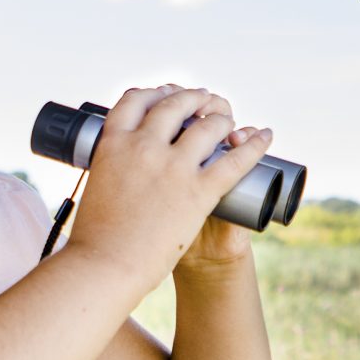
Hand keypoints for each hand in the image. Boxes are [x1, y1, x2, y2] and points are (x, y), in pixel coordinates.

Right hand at [66, 85, 272, 291]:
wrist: (106, 266)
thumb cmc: (96, 235)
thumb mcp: (96, 185)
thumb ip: (110, 169)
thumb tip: (117, 165)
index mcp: (113, 143)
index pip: (135, 101)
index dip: (154, 94)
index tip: (164, 94)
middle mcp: (143, 147)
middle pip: (174, 105)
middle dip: (192, 98)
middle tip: (202, 100)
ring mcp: (173, 167)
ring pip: (208, 127)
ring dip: (221, 117)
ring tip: (226, 120)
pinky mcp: (198, 192)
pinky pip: (235, 162)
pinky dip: (254, 146)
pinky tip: (264, 136)